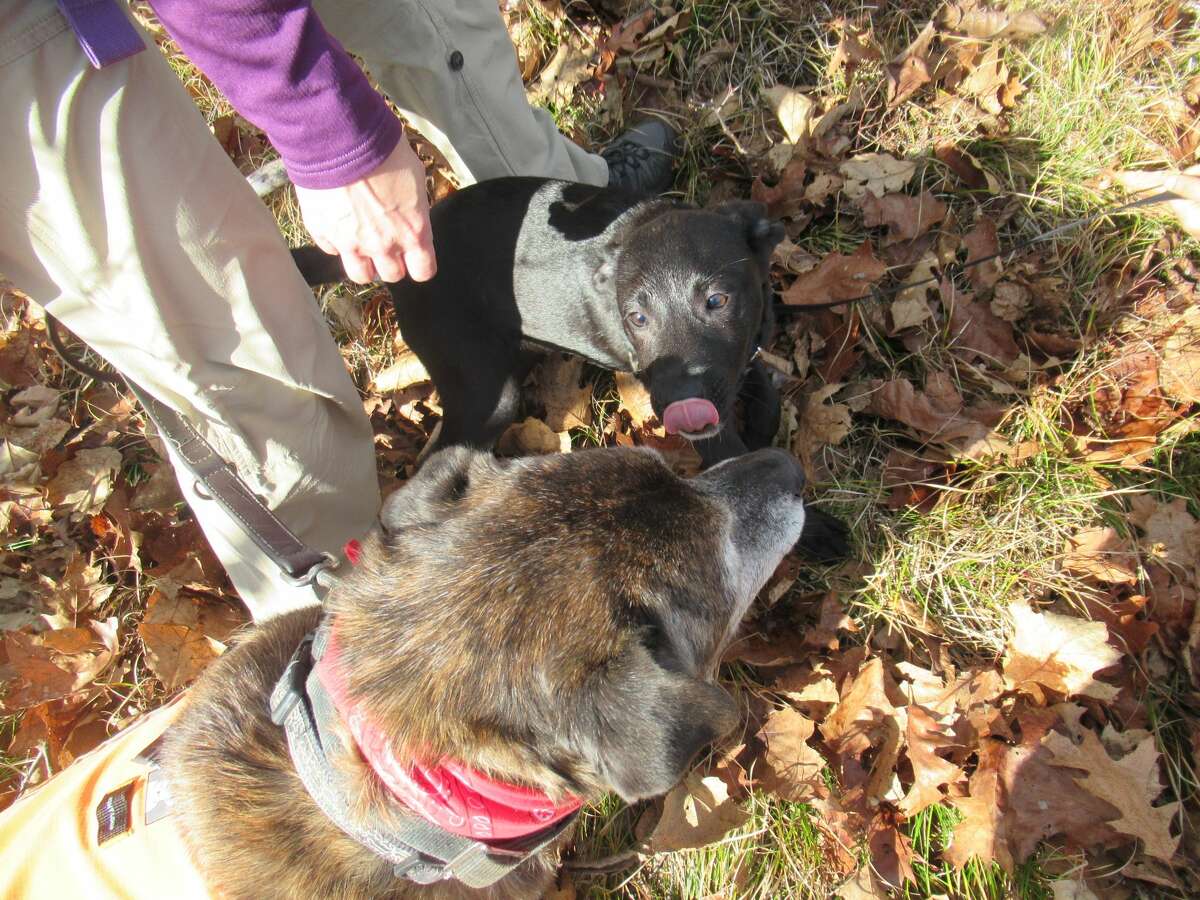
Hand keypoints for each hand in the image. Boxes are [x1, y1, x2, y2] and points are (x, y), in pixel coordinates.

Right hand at [295, 137, 436, 283]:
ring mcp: (350, 243)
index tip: (415, 256)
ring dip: (364, 263)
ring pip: (360, 275)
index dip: (419, 264)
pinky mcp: (323, 233)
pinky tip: (338, 223)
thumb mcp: (415, 176)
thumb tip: (410, 213)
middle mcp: (383, 245)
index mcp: (412, 232)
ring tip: (361, 243)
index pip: (423, 270)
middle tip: (386, 243)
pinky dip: (336, 241)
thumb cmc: (384, 150)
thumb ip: (414, 206)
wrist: (342, 137)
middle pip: (392, 275)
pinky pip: (331, 249)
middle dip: (391, 262)